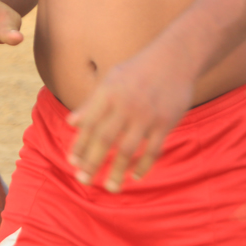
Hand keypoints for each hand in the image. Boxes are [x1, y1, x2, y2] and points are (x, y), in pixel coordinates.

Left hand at [66, 50, 193, 192]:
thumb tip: (71, 123)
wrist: (175, 58)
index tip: (72, 162)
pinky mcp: (166, 122)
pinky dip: (144, 166)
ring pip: (128, 149)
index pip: (90, 124)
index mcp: (109, 93)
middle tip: (83, 180)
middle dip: (92, 162)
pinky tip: (136, 177)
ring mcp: (147, 115)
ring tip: (110, 187)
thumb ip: (92, 103)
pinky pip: (153, 150)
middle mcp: (126, 105)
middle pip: (105, 140)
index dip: (80, 144)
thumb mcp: (111, 80)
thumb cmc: (138, 70)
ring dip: (117, 171)